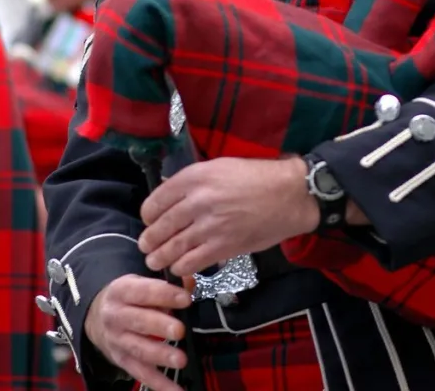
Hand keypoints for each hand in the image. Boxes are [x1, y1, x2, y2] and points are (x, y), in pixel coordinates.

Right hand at [84, 274, 190, 390]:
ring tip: (180, 360)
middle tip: (180, 330)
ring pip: (139, 349)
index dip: (165, 295)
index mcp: (122, 291)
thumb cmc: (127, 296)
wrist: (95, 315)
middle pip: (139, 322)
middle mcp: (116, 316)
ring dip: (160, 355)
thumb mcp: (140, 281)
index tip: (185, 299)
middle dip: (161, 327)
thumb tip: (190, 283)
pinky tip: (175, 389)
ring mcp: (117, 341)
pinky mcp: (121, 360)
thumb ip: (167, 282)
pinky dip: (158, 383)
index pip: (144, 292)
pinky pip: (140, 373)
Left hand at [139, 156, 318, 275]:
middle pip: (160, 227)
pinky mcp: (222, 248)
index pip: (157, 200)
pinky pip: (190, 263)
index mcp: (196, 177)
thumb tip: (169, 193)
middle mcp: (199, 201)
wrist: (288, 194)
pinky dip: (180, 268)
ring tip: (156, 260)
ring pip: (171, 249)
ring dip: (159, 257)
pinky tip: (180, 267)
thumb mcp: (220, 167)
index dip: (148, 215)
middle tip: (147, 246)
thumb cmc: (256, 177)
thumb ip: (193, 181)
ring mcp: (210, 226)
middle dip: (149, 240)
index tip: (148, 221)